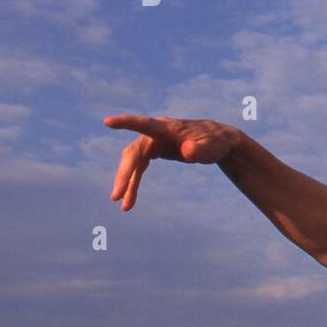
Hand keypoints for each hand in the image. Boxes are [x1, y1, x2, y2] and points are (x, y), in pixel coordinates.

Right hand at [103, 114, 238, 210]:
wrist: (219, 141)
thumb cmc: (216, 142)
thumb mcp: (211, 148)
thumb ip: (199, 149)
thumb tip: (186, 151)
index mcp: (168, 128)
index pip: (144, 124)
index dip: (126, 122)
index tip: (107, 121)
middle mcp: (156, 133)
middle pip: (134, 152)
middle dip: (125, 174)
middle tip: (116, 195)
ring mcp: (153, 142)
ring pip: (133, 162)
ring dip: (127, 183)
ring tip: (123, 205)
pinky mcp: (154, 151)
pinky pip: (139, 168)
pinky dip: (134, 183)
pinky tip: (129, 200)